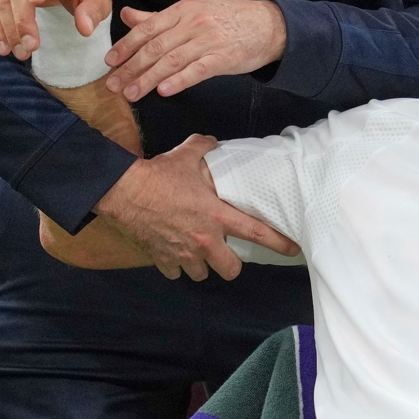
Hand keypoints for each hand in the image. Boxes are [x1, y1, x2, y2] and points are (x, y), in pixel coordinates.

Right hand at [96, 134, 299, 279]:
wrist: (125, 191)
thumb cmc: (160, 173)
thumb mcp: (187, 154)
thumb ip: (205, 148)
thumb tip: (212, 143)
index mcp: (218, 215)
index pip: (257, 233)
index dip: (278, 244)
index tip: (293, 250)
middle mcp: (205, 240)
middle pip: (230, 270)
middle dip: (229, 265)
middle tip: (225, 253)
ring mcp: (183, 253)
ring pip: (202, 275)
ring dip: (201, 266)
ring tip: (196, 253)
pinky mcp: (163, 260)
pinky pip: (175, 273)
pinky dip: (175, 266)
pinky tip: (173, 254)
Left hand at [104, 0, 286, 101]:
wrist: (268, 25)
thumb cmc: (228, 19)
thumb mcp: (192, 11)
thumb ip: (158, 17)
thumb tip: (127, 15)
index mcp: (183, 10)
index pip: (147, 29)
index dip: (126, 46)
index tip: (110, 62)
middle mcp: (193, 23)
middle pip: (155, 47)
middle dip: (131, 68)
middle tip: (114, 85)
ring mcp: (209, 40)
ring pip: (171, 61)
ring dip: (148, 79)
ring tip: (132, 94)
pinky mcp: (223, 58)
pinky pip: (197, 71)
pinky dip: (178, 81)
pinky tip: (163, 91)